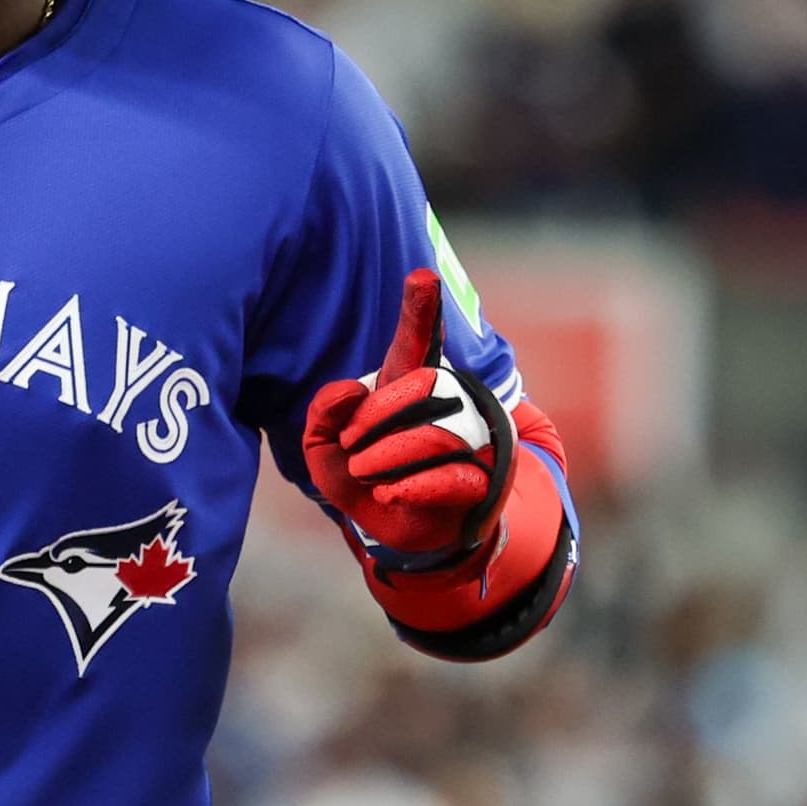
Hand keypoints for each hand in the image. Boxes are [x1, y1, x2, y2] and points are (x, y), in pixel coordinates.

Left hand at [302, 269, 516, 575]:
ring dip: (389, 457)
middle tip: (351, 445)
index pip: (415, 341)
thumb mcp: (323, 446)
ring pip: (437, 433)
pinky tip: (390, 494)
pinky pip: (453, 476)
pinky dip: (412, 487)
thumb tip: (352, 388)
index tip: (422, 276)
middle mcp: (447, 402)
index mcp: (405, 384)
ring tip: (367, 473)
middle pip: (423, 384)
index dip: (419, 309)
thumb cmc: (360, 474)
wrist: (390, 529)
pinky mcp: (483, 481)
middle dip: (377, 417)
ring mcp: (471, 439)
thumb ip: (324, 412)